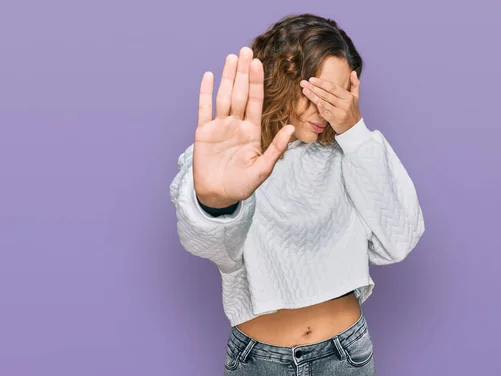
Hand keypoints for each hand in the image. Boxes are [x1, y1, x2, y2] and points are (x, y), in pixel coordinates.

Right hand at [193, 47, 295, 207]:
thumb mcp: (263, 168)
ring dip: (228, 77)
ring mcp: (219, 127)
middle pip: (240, 93)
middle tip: (246, 50)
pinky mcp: (204, 132)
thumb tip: (291, 129)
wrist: (219, 195)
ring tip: (231, 57)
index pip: (255, 102)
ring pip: (224, 96)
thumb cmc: (242, 185)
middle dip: (243, 73)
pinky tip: (210, 76)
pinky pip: (204, 109)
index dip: (256, 83)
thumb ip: (276, 148)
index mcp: (251, 131)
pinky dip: (206, 93)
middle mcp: (236, 125)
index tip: (258, 64)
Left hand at [299, 71, 360, 133]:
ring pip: (324, 103)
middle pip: (326, 94)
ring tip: (304, 90)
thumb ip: (355, 83)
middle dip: (314, 88)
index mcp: (348, 96)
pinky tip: (314, 103)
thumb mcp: (356, 96)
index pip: (333, 87)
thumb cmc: (352, 110)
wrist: (354, 128)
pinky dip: (321, 108)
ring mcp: (340, 112)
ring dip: (313, 96)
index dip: (322, 83)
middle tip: (303, 83)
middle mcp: (344, 104)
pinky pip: (326, 113)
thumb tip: (353, 72)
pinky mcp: (335, 120)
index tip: (311, 79)